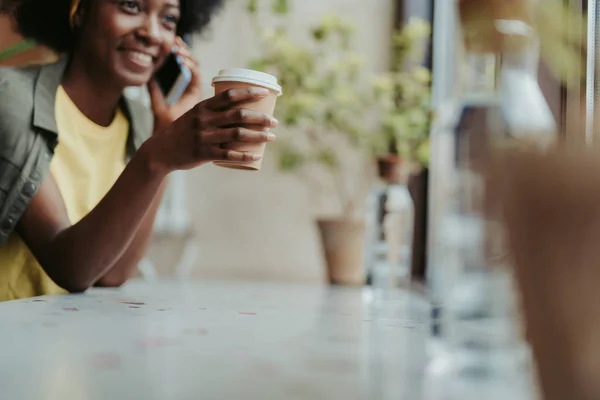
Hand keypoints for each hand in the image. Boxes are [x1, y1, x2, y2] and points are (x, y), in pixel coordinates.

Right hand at [146, 86, 277, 172]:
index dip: (249, 93)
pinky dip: (245, 155)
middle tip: (275, 121)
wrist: (161, 151)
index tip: (265, 93)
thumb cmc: (183, 131)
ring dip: (258, 135)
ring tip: (272, 137)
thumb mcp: (194, 115)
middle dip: (261, 117)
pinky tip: (257, 156)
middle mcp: (204, 120)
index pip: (230, 95)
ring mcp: (204, 137)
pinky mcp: (204, 154)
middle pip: (239, 115)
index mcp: (203, 107)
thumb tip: (239, 106)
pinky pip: (229, 154)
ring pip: (238, 134)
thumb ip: (213, 110)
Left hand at [148, 37, 202, 133]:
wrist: (167, 135)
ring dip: (188, 58)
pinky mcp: (198, 97)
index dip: (182, 51)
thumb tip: (147, 73)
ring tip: (178, 52)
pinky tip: (183, 64)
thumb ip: (153, 88)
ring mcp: (196, 91)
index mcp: (185, 87)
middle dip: (186, 51)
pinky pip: (197, 79)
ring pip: (197, 69)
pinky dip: (191, 69)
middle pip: (194, 64)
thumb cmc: (163, 122)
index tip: (174, 42)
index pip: (186, 64)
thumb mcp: (156, 101)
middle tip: (176, 44)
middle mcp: (192, 88)